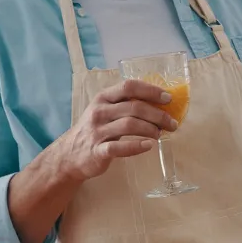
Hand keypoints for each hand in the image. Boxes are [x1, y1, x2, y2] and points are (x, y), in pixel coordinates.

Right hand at [54, 80, 177, 180]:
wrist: (69, 155)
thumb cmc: (94, 130)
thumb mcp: (105, 111)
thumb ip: (126, 105)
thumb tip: (159, 104)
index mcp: (103, 98)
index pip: (129, 87)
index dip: (151, 91)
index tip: (168, 98)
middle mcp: (100, 111)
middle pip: (134, 107)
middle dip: (158, 114)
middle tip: (172, 123)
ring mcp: (98, 131)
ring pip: (130, 125)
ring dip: (151, 129)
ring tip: (161, 134)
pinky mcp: (97, 151)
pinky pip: (119, 147)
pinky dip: (137, 146)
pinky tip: (149, 146)